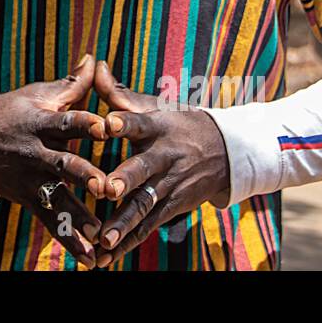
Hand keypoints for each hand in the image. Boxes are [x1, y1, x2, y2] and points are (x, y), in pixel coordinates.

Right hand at [0, 54, 108, 267]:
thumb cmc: (9, 112)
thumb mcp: (35, 94)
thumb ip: (71, 84)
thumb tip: (95, 59)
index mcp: (41, 122)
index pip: (65, 121)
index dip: (85, 124)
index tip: (107, 128)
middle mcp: (37, 152)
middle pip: (63, 164)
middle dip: (85, 177)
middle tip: (108, 188)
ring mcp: (32, 179)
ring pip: (58, 200)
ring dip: (80, 218)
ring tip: (102, 234)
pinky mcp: (30, 199)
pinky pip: (52, 223)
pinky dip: (70, 241)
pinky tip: (90, 259)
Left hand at [91, 60, 230, 268]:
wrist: (227, 153)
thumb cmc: (178, 124)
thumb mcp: (154, 106)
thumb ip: (119, 93)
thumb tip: (94, 65)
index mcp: (157, 127)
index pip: (140, 121)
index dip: (125, 122)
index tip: (107, 123)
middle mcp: (165, 157)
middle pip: (145, 168)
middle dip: (127, 179)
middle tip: (106, 189)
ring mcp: (170, 185)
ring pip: (145, 205)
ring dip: (124, 223)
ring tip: (103, 239)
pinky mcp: (172, 207)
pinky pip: (148, 226)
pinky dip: (129, 242)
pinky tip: (106, 257)